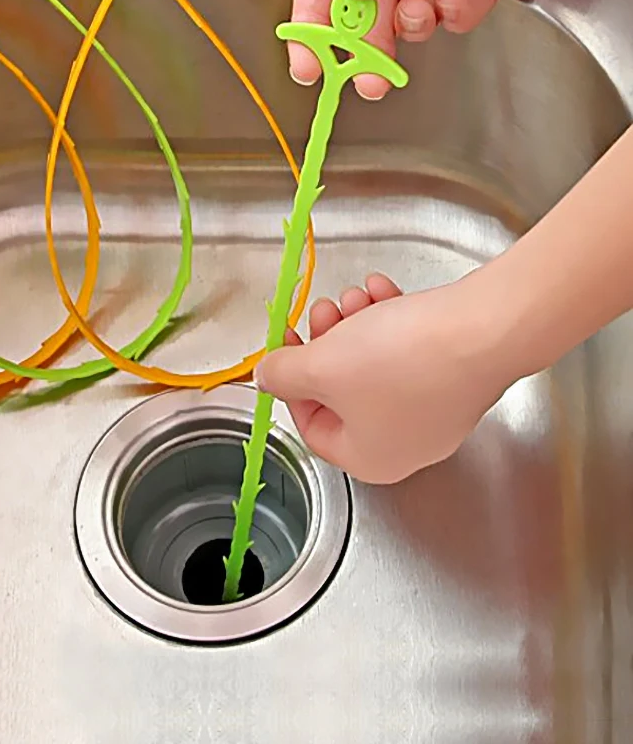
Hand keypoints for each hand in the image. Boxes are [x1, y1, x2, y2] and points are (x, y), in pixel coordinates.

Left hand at [253, 273, 515, 483]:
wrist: (485, 327)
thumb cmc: (400, 358)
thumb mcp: (320, 366)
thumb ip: (283, 374)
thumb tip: (264, 377)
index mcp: (370, 459)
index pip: (311, 428)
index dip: (292, 383)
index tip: (286, 345)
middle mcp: (406, 444)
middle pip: (344, 392)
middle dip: (327, 343)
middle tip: (323, 310)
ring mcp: (437, 411)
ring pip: (376, 366)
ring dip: (358, 324)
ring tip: (355, 295)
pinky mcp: (458, 376)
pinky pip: (410, 353)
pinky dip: (391, 321)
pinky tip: (384, 290)